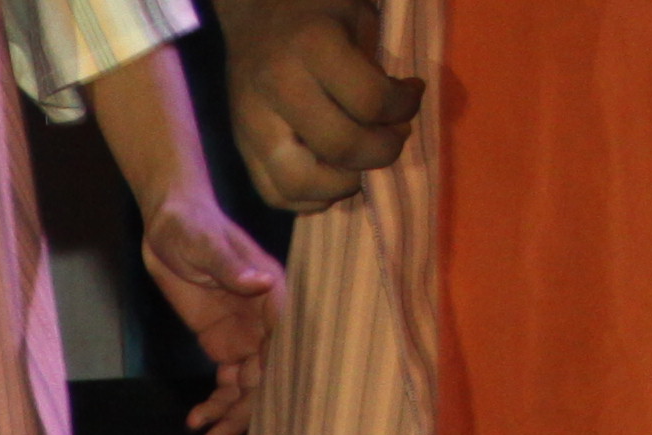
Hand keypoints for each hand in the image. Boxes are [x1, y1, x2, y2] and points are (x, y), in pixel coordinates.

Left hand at [137, 195, 286, 434]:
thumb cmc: (192, 225)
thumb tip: (259, 282)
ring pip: (247, 386)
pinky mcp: (222, 341)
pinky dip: (215, 403)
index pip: (284, 344)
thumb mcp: (205, 243)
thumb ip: (230, 266)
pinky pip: (227, 380)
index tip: (261, 413)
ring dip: (229, 418)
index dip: (275, 380)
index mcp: (273, 295)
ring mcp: (246, 334)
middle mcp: (266, 321)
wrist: (168, 224)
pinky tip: (196, 422)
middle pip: (267, 375)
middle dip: (246, 414)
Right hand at [211, 0, 423, 209]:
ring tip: (359, 166)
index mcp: (312, 45)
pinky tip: (331, 178)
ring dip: (341, 184)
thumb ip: (373, 68)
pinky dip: (309, 198)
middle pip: (339, 146)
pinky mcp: (240, 145)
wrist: (254, 10)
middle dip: (381, 151)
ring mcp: (251, 122)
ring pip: (298, 182)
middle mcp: (277, 87)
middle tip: (393, 137)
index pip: (370, 100)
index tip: (411, 96)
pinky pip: (273, 193)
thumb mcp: (356, 18)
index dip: (404, 108)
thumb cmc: (317, 9)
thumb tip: (391, 121)